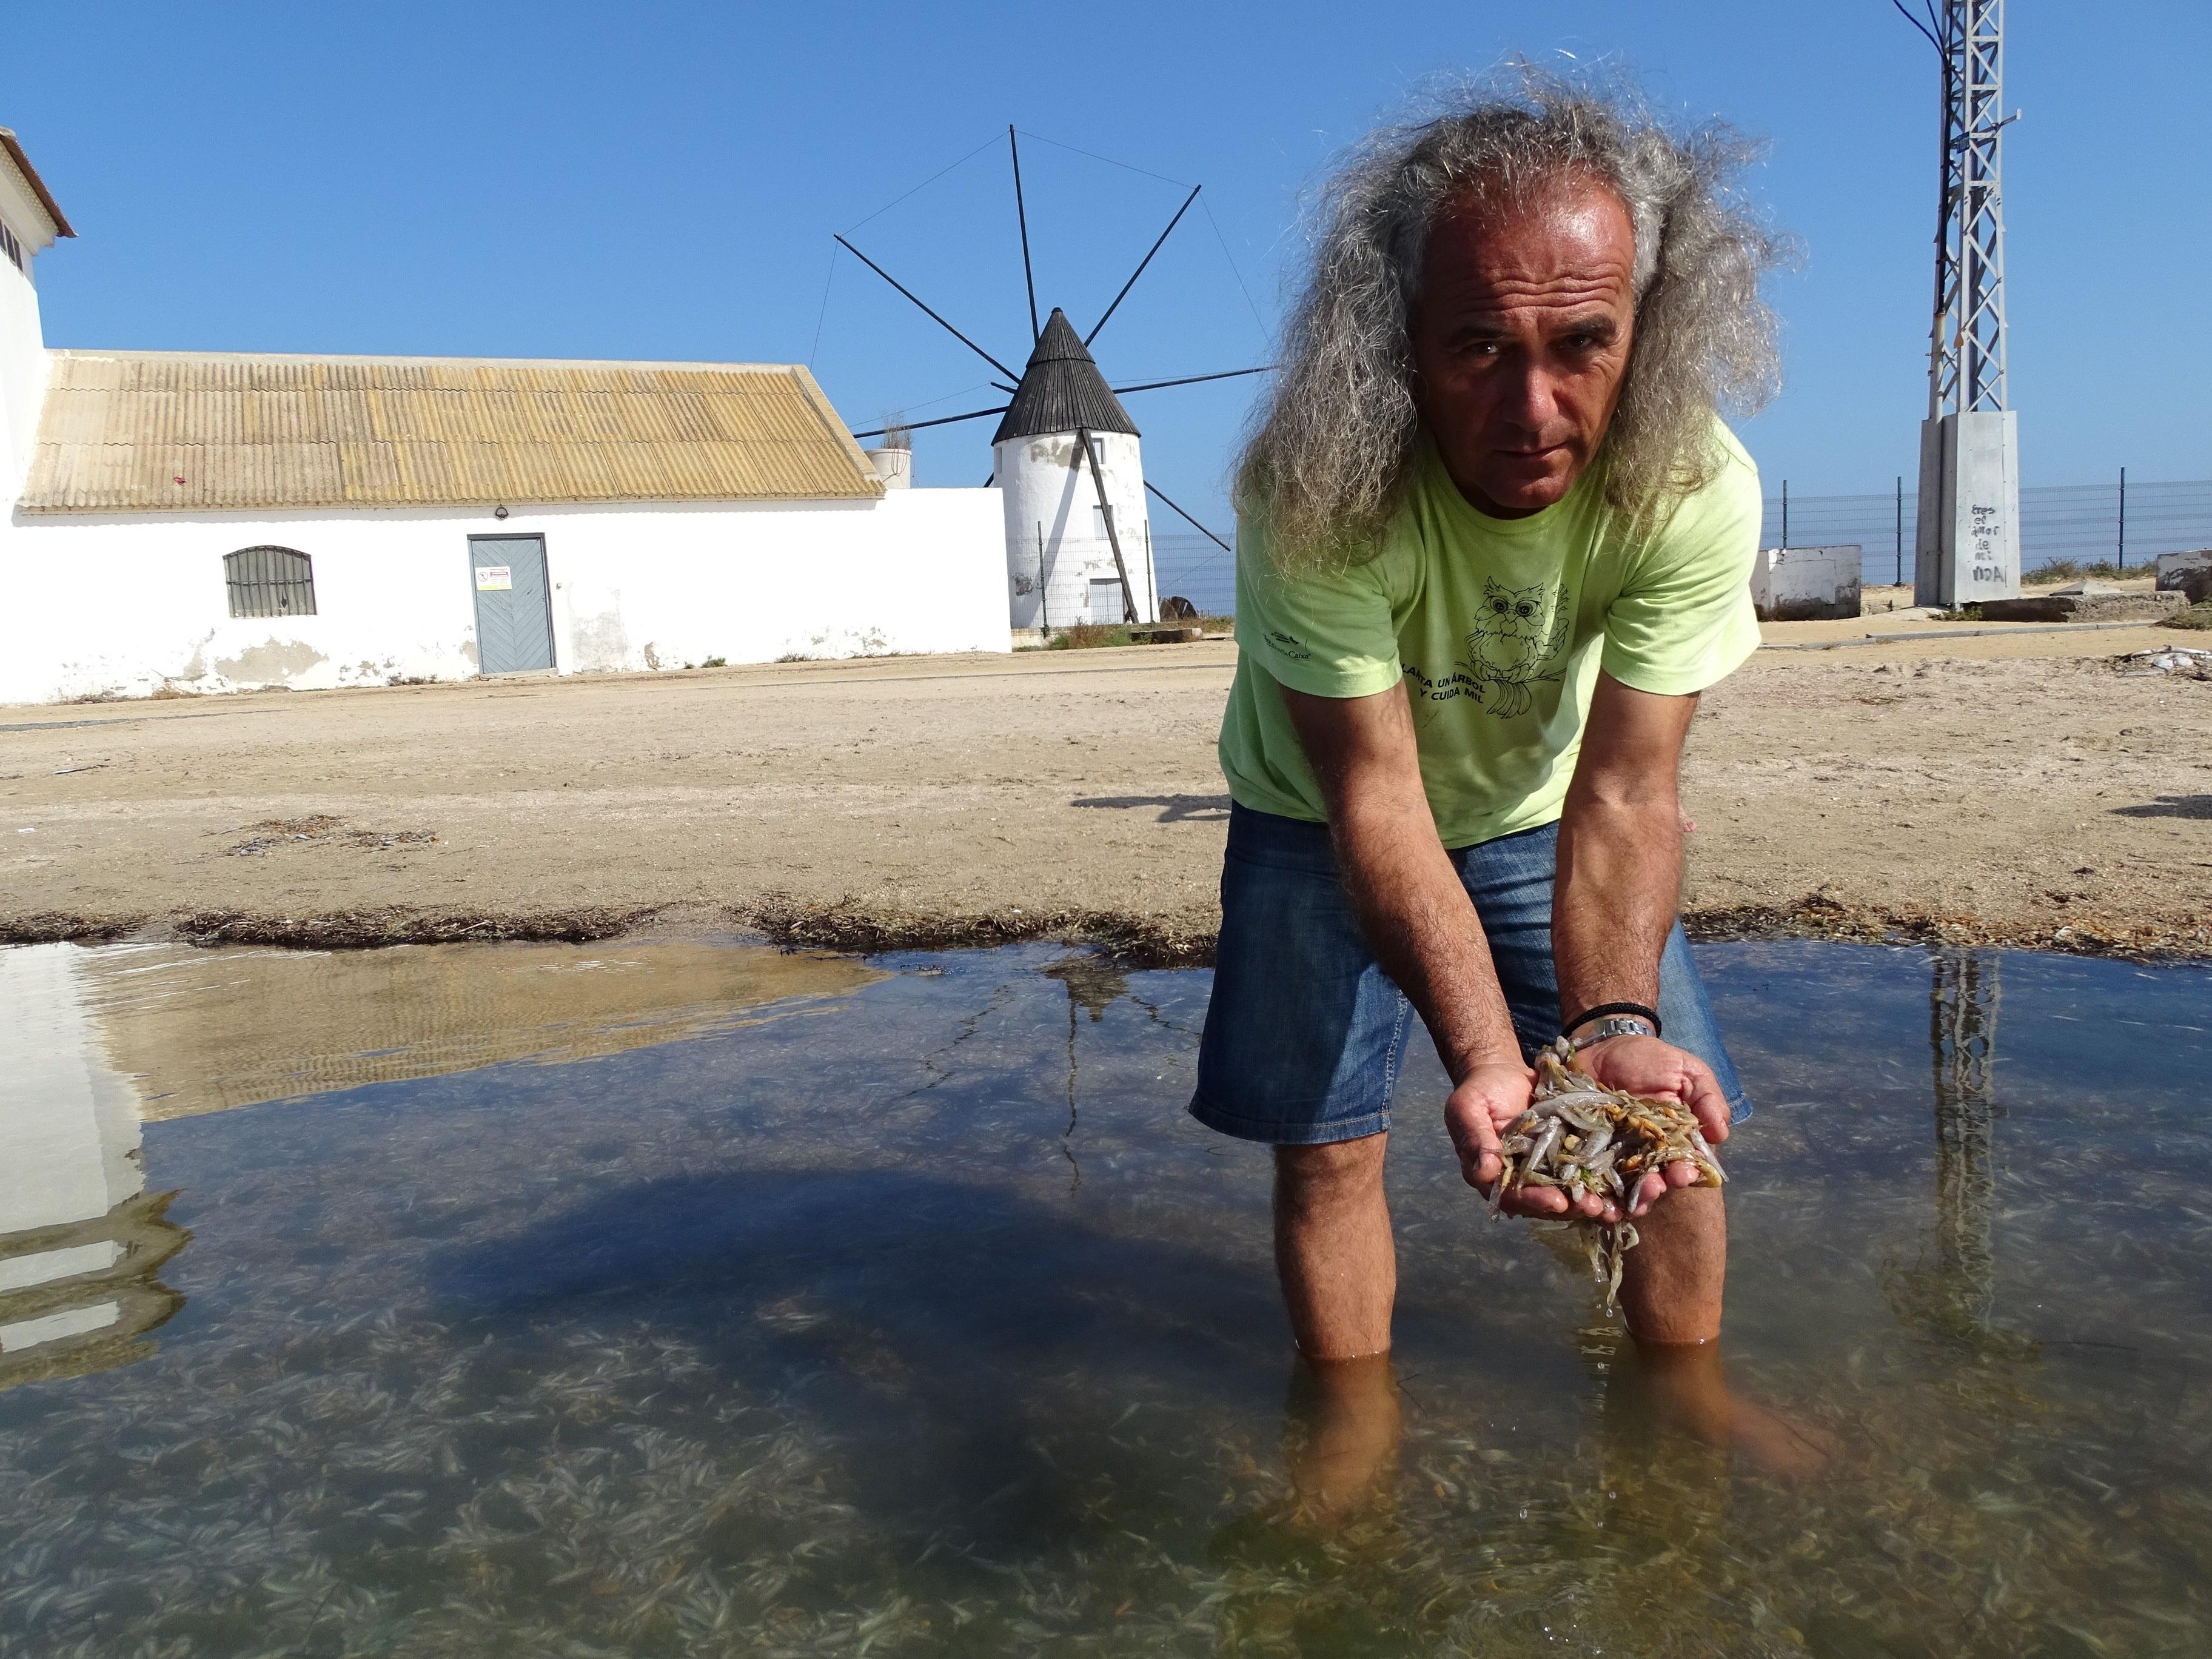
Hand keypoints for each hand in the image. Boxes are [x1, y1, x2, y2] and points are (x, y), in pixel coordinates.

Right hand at [1446, 1059, 1613, 1221]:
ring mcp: (1544, 1170)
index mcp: (1492, 1174)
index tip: (1555, 1200)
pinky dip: (1601, 1183)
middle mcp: (1519, 1179)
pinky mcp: (1565, 1157)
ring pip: (1567, 1193)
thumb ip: (1474, 1137)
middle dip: (1570, 1206)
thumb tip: (1484, 1171)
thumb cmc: (1481, 1090)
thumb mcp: (1468, 1108)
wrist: (1502, 1073)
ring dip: (1588, 1201)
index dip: (1533, 1199)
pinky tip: (1621, 1189)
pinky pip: (1582, 1173)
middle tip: (1593, 1207)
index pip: (1512, 1195)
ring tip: (1611, 1206)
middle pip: (1544, 1201)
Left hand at [1577, 1033, 1730, 1218]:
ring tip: (1617, 1206)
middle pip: (1650, 1182)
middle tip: (1652, 1188)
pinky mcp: (1581, 1150)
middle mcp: (1643, 1156)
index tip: (1682, 1175)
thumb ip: (1708, 1099)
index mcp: (1671, 1143)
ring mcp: (1611, 1156)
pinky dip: (1584, 1192)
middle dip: (1652, 1190)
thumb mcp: (1688, 1072)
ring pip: (1617, 1188)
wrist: (1603, 1045)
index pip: (1681, 1165)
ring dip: (1619, 1201)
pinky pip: (1583, 1177)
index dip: (1683, 1173)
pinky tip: (1584, 1199)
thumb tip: (1721, 1133)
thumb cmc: (1651, 1060)